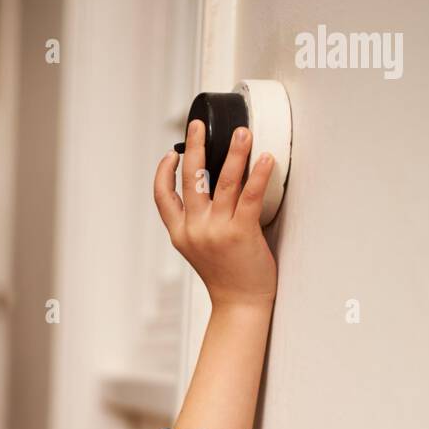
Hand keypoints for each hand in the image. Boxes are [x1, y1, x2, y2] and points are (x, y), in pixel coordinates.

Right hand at [154, 120, 277, 308]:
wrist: (240, 304)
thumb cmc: (225, 275)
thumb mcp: (199, 249)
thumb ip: (198, 221)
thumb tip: (208, 186)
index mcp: (180, 233)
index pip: (162, 196)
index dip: (163, 171)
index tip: (171, 154)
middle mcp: (194, 230)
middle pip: (191, 178)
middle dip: (194, 146)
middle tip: (199, 124)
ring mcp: (217, 231)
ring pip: (223, 181)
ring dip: (233, 152)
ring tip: (243, 133)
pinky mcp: (241, 234)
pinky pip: (251, 196)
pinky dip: (258, 174)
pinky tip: (266, 159)